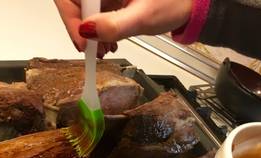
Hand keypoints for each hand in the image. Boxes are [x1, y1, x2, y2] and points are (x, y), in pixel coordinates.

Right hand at [54, 0, 191, 56]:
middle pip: (73, 2)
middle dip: (80, 29)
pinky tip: (109, 42)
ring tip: (103, 50)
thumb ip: (114, 25)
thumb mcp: (142, 17)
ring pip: (83, 10)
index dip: (70, 17)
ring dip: (89, 33)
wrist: (190, 4)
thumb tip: (87, 31)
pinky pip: (94, 13)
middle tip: (92, 51)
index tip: (82, 41)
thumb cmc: (174, 2)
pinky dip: (98, 30)